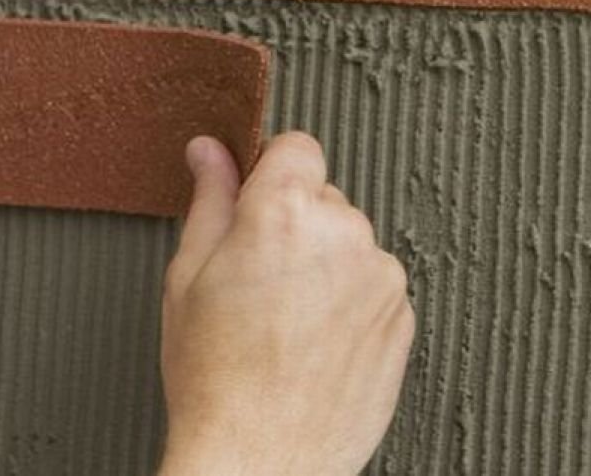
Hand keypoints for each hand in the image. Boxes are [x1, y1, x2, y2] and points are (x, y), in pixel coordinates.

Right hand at [157, 133, 414, 475]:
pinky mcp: (402, 317)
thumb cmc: (216, 379)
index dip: (269, 173)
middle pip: (322, 198)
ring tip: (283, 323)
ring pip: (350, 245)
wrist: (262, 460)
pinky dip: (349, 305)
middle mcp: (344, 233)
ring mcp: (381, 277)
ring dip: (325, 266)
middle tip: (255, 282)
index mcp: (283, 211)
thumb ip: (209, 201)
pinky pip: (373, 288)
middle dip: (293, 225)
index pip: (295, 146)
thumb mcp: (188, 278)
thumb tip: (210, 153)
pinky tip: (312, 344)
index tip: (252, 203)